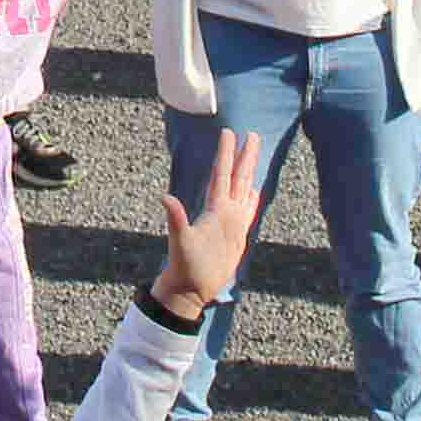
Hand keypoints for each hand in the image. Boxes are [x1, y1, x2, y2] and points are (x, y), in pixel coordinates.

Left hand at [149, 128, 270, 318]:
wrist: (191, 287)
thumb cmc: (184, 266)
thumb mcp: (181, 241)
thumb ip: (176, 219)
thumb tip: (164, 196)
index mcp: (213, 209)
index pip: (222, 174)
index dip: (226, 154)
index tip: (229, 133)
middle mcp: (223, 211)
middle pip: (237, 177)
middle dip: (245, 155)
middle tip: (253, 133)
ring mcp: (231, 222)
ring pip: (244, 189)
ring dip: (250, 171)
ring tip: (255, 155)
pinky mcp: (237, 235)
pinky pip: (249, 211)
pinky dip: (253, 198)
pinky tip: (255, 189)